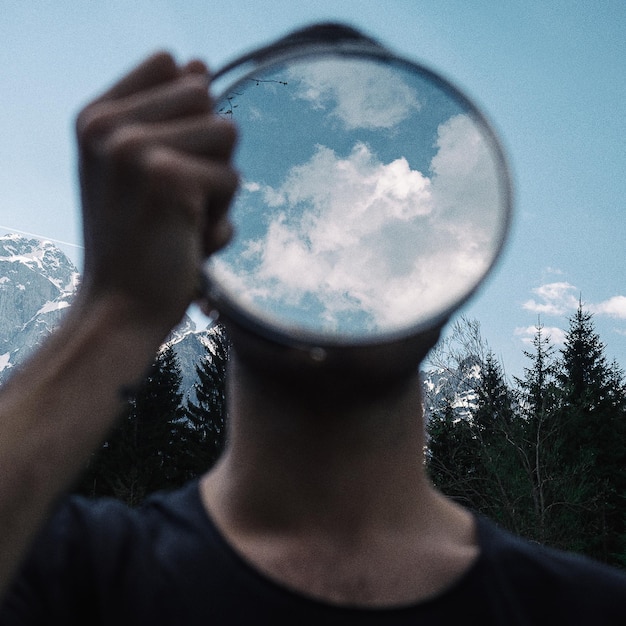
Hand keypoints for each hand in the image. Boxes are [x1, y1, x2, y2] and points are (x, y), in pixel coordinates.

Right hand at [75, 52, 237, 333]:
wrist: (121, 309)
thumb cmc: (138, 246)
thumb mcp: (138, 175)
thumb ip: (165, 116)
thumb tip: (199, 63)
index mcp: (95, 117)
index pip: (171, 66)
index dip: (188, 116)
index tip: (163, 169)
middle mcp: (107, 125)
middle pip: (207, 100)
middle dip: (207, 155)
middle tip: (172, 202)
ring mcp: (133, 148)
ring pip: (226, 133)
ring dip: (217, 186)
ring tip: (181, 221)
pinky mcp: (167, 178)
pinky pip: (231, 179)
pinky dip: (220, 218)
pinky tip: (187, 243)